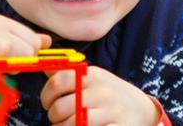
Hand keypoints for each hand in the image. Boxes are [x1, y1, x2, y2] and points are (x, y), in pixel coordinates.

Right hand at [0, 14, 50, 95]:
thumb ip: (20, 42)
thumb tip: (46, 40)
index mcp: (1, 22)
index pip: (34, 39)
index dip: (31, 57)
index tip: (15, 65)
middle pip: (31, 46)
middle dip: (24, 62)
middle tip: (1, 68)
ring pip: (18, 49)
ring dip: (12, 65)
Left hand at [41, 66, 159, 125]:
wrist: (141, 108)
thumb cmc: (108, 93)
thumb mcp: (91, 78)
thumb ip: (67, 73)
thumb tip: (42, 63)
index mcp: (91, 75)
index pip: (58, 81)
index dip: (46, 95)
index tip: (47, 103)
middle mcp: (101, 91)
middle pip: (62, 107)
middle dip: (53, 116)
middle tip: (56, 118)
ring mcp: (111, 111)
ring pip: (73, 124)